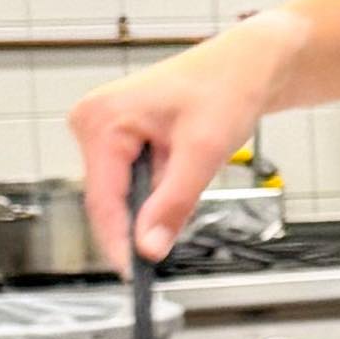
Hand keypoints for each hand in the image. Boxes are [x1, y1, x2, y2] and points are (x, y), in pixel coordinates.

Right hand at [71, 31, 292, 263]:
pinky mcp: (116, 137)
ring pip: (121, 194)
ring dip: (154, 200)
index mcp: (103, 118)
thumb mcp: (204, 152)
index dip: (119, 241)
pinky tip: (181, 167)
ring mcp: (102, 128)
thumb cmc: (226, 89)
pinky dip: (157, 188)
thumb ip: (173, 203)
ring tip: (189, 171)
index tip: (135, 273)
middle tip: (174, 232)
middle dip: (141, 218)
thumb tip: (149, 246)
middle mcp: (93, 121)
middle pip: (108, 199)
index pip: (102, 198)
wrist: (246, 65)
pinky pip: (130, 181)